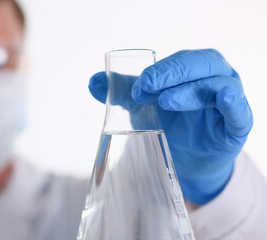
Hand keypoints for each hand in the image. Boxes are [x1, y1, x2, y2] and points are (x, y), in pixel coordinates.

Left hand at [88, 49, 252, 203]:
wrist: (187, 159)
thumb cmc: (169, 125)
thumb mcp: (144, 107)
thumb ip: (121, 92)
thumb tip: (94, 81)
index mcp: (194, 70)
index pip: (179, 60)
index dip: (159, 70)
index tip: (137, 85)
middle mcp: (215, 79)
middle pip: (201, 65)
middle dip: (172, 73)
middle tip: (146, 87)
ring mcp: (229, 101)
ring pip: (218, 85)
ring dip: (190, 91)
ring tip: (165, 102)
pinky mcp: (237, 127)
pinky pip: (240, 113)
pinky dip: (233, 105)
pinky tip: (225, 99)